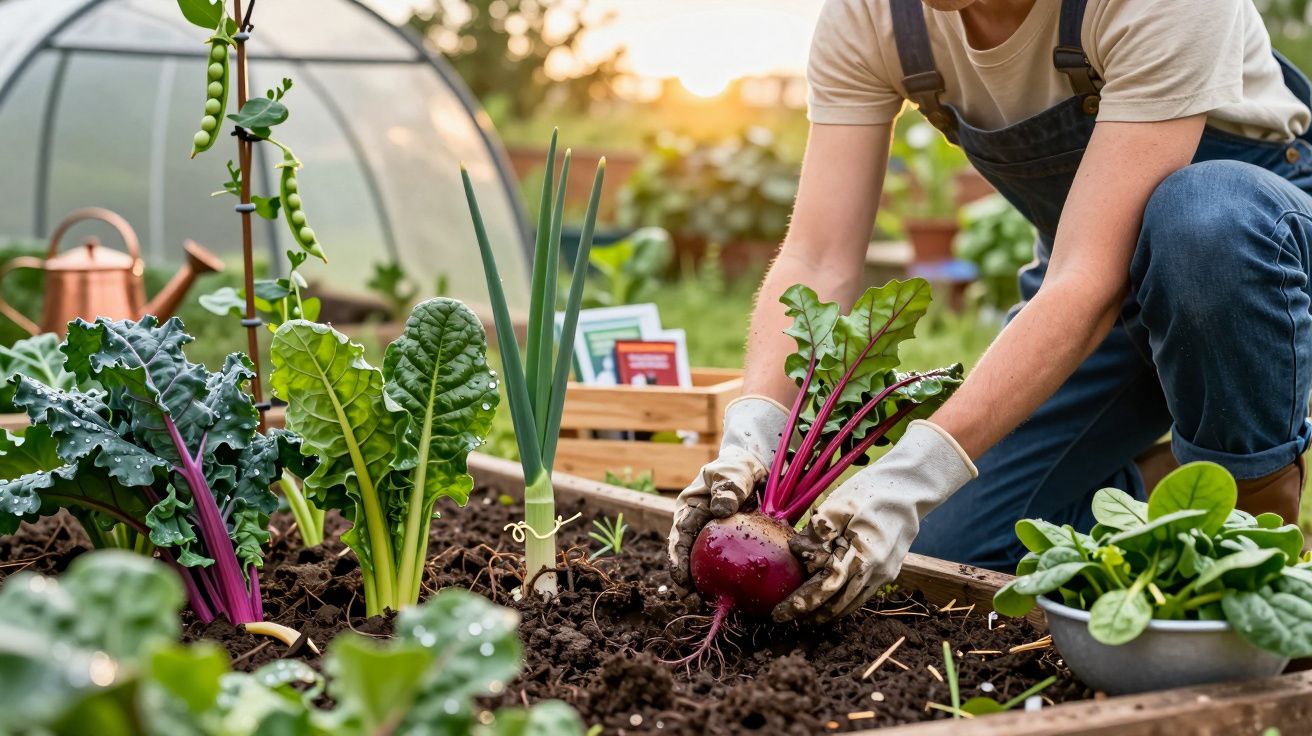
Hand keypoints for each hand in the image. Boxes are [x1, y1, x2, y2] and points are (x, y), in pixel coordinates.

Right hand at [668, 396, 788, 587]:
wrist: (757, 467)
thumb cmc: (738, 467)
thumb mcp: (732, 471)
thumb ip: (728, 486)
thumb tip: (721, 508)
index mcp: (689, 508)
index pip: (679, 536)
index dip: (677, 559)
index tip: (681, 578)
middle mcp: (697, 526)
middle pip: (686, 556)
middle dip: (685, 579)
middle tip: (692, 599)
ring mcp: (712, 536)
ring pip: (704, 563)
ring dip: (703, 584)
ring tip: (708, 603)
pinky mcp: (729, 544)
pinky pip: (726, 563)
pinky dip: (726, 577)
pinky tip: (735, 593)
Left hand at [773, 420, 976, 622]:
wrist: (911, 489)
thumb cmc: (872, 491)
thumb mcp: (839, 505)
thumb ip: (817, 532)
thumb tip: (797, 552)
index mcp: (861, 555)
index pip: (823, 589)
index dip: (799, 604)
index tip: (778, 615)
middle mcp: (875, 572)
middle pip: (837, 606)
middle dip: (811, 616)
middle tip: (787, 620)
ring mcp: (884, 574)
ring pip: (851, 605)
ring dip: (827, 613)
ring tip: (804, 615)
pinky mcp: (888, 571)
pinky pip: (861, 595)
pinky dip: (842, 603)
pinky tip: (828, 601)